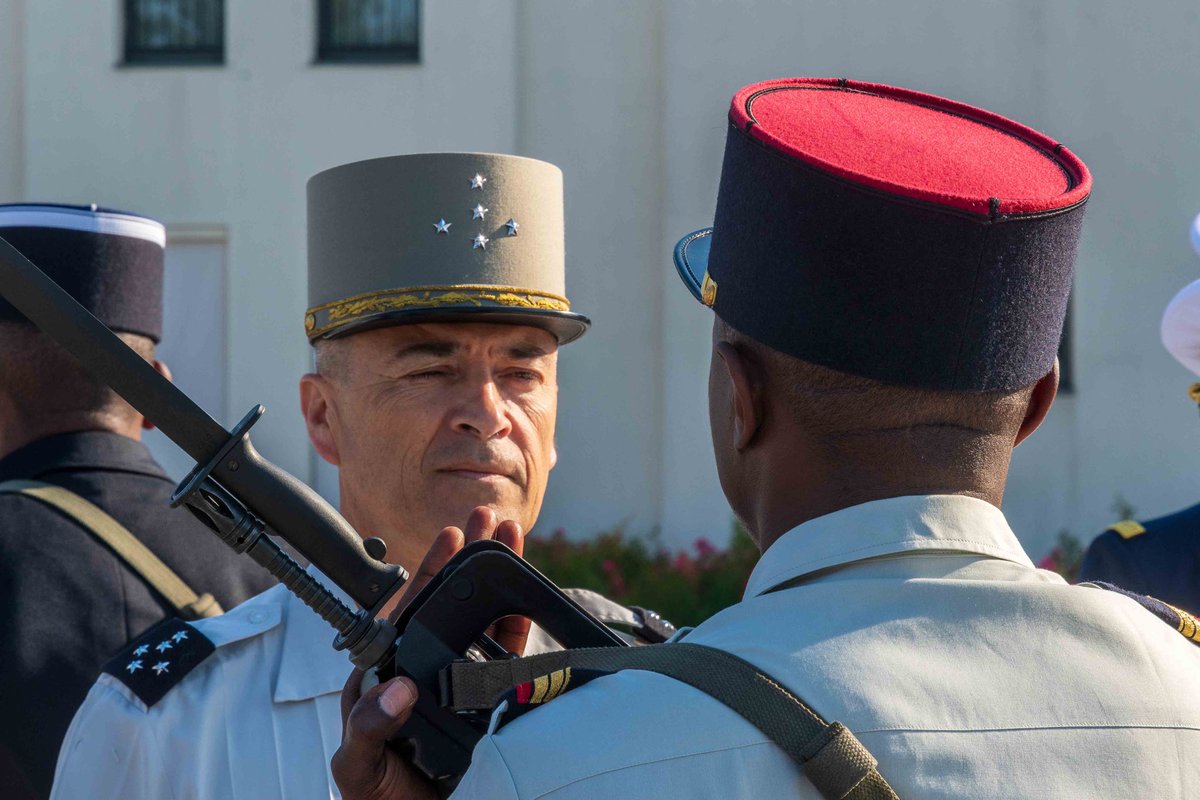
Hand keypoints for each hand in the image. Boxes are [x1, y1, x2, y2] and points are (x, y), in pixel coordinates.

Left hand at [331, 507, 527, 799]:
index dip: (432, 571)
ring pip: (482, 622)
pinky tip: (529, 599)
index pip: (410, 612)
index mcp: (390, 674)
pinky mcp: (488, 703)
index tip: (451, 536)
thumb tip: (398, 691)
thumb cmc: (377, 798)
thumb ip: (369, 729)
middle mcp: (426, 670)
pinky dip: (520, 627)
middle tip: (489, 517)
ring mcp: (458, 684)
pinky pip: (507, 659)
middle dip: (470, 558)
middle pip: (452, 604)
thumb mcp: (359, 767)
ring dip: (499, 580)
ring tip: (512, 539)